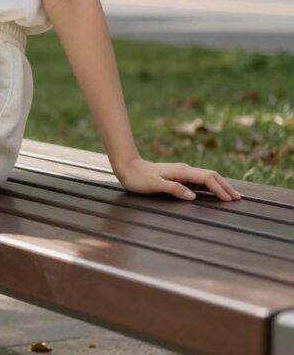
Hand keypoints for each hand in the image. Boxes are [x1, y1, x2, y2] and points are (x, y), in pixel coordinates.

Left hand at [114, 157, 240, 200]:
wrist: (127, 167)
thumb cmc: (138, 178)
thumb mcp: (153, 185)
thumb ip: (173, 189)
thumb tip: (193, 196)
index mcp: (182, 171)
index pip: (207, 179)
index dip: (220, 189)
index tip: (230, 200)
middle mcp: (185, 169)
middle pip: (212, 176)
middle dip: (225, 187)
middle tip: (238, 199)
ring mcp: (182, 171)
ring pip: (207, 176)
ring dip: (220, 185)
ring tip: (231, 195)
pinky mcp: (179, 174)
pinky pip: (200, 179)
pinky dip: (211, 184)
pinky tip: (213, 190)